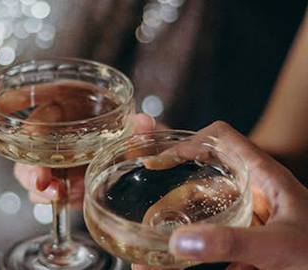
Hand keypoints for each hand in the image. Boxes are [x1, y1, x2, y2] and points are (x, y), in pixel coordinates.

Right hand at [0, 113, 155, 207]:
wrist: (138, 154)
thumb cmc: (133, 130)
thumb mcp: (137, 128)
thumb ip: (137, 128)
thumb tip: (143, 122)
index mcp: (66, 105)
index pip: (32, 111)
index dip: (2, 119)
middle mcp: (55, 130)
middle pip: (26, 148)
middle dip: (28, 167)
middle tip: (43, 181)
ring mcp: (56, 156)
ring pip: (31, 171)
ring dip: (38, 186)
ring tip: (56, 194)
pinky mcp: (60, 178)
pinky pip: (46, 189)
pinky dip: (48, 197)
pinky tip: (59, 199)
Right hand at [133, 121, 307, 269]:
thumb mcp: (280, 246)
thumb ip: (232, 243)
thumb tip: (179, 242)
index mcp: (263, 176)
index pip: (219, 139)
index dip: (187, 142)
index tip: (157, 161)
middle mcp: (253, 193)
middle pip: (202, 181)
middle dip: (170, 198)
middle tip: (148, 219)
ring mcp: (251, 220)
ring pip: (205, 216)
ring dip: (178, 230)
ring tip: (152, 248)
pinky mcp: (252, 245)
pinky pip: (216, 244)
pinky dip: (195, 255)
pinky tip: (176, 268)